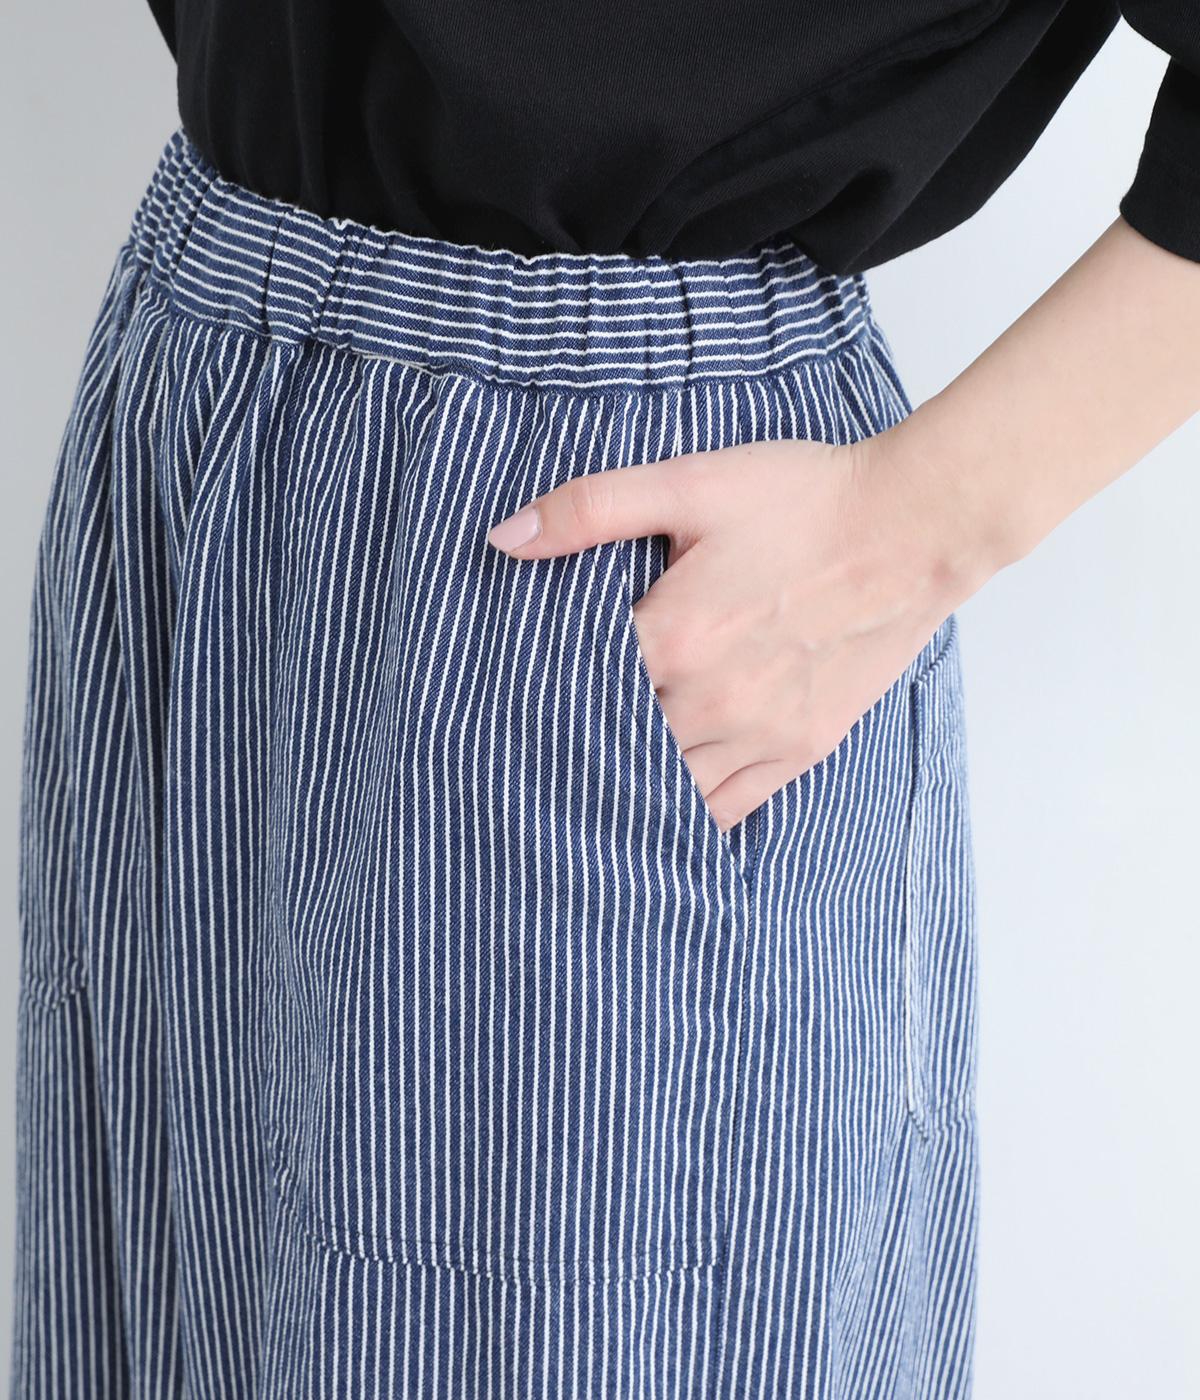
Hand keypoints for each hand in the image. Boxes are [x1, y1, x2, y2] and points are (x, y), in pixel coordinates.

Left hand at [486, 431, 989, 830]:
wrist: (915, 527)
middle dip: (574, 742)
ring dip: (625, 782)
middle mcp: (709, 702)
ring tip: (590, 777)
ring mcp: (759, 733)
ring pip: (664, 788)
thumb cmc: (805, 499)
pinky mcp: (801, 748)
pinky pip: (727, 807)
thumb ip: (590, 510)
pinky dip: (688, 812)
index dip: (538, 690)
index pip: (571, 689)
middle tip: (536, 745)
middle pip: (611, 747)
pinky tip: (660, 806)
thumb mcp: (690, 482)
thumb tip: (504, 539)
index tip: (508, 696)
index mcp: (671, 638)